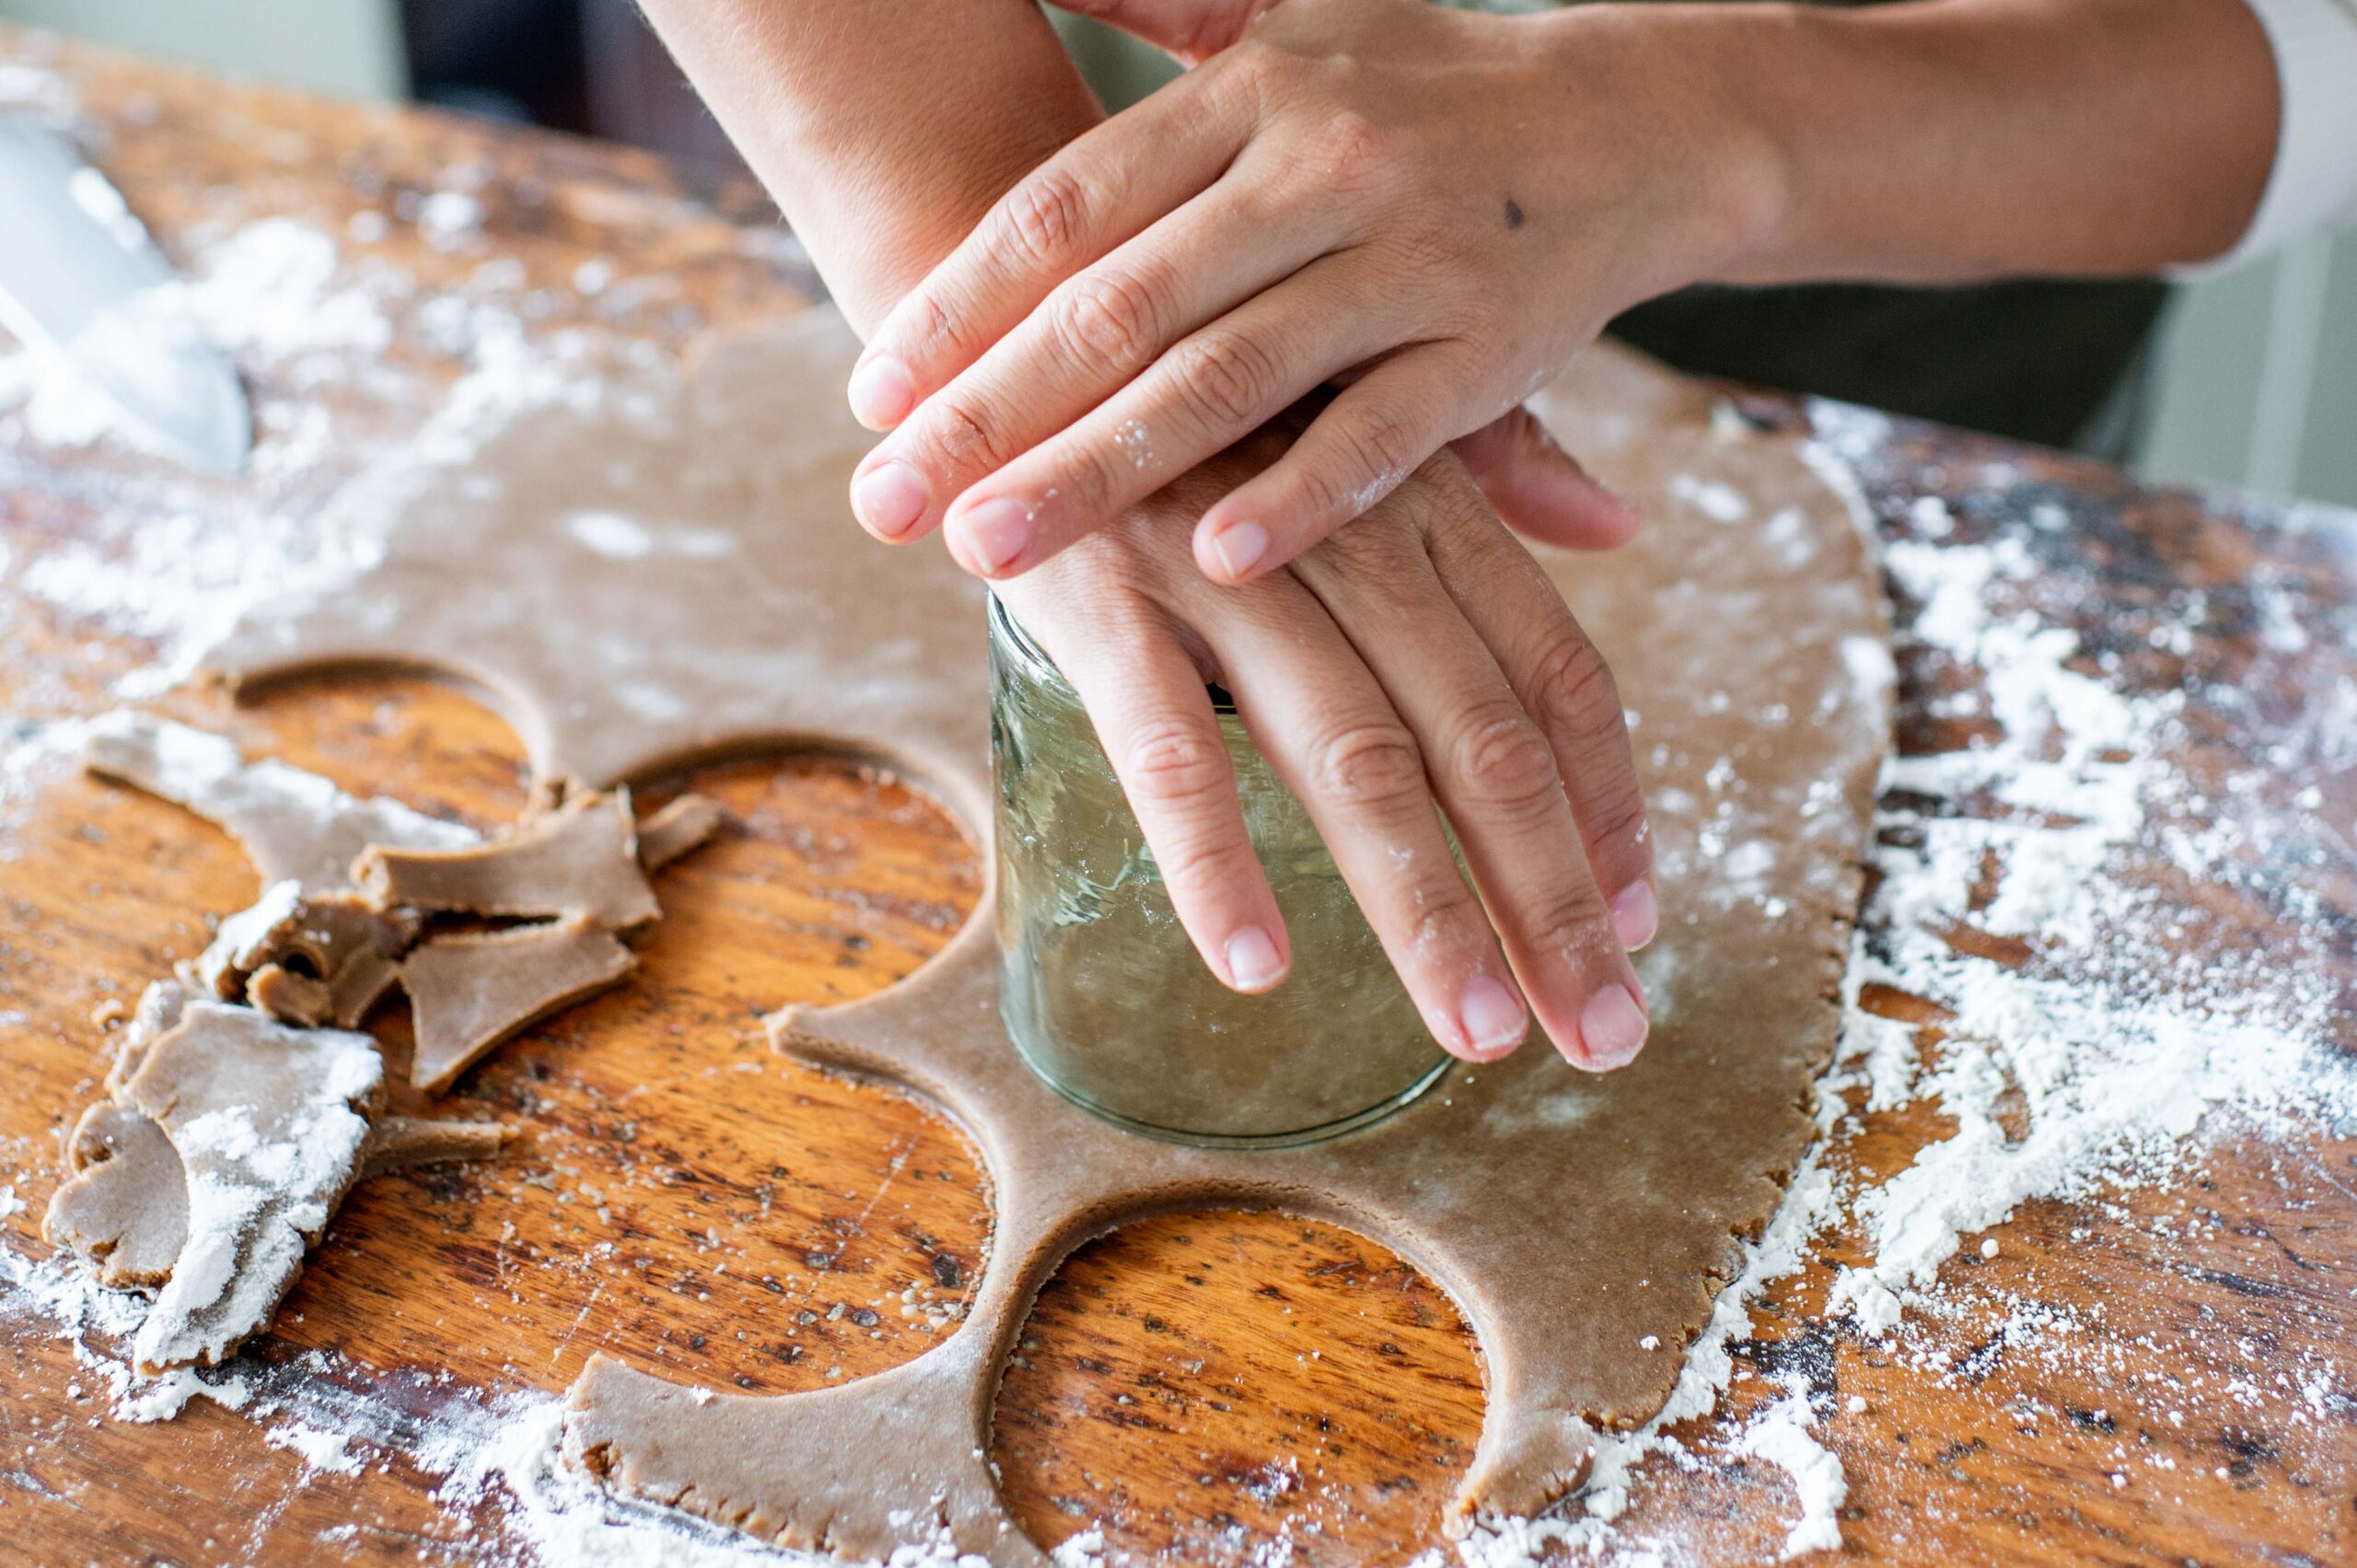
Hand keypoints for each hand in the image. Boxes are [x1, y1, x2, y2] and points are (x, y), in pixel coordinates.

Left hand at [843, 0, 1771, 581]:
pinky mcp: (1488, 352)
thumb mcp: (1292, 16)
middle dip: (989, 414)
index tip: (872, 391)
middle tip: (886, 502)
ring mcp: (1408, 262)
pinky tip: (1213, 557)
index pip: (1070, 210)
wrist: (1633, 122)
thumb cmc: (1425, 84)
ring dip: (1099, 472)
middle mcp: (1319, 169)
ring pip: (1227, 380)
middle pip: (1120, 307)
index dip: (961, 303)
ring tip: (991, 550)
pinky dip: (1300, 497)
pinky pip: (1381, 435)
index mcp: (1250, 96)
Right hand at [994, 429, 1656, 1070]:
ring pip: (1357, 759)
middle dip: (1551, 901)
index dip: (1608, 806)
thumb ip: (1496, 470)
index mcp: (1424, 505)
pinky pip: (1173, 746)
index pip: (1555, 669)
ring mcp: (1228, 568)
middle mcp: (1351, 538)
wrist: (1014, 298)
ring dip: (1424, 910)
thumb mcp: (1354, 413)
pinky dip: (1218, 857)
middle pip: (1486, 742)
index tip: (1639, 928)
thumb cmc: (1197, 385)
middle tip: (1601, 1036)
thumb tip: (1621, 525)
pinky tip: (1258, 963)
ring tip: (1476, 1031)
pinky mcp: (1106, 595)